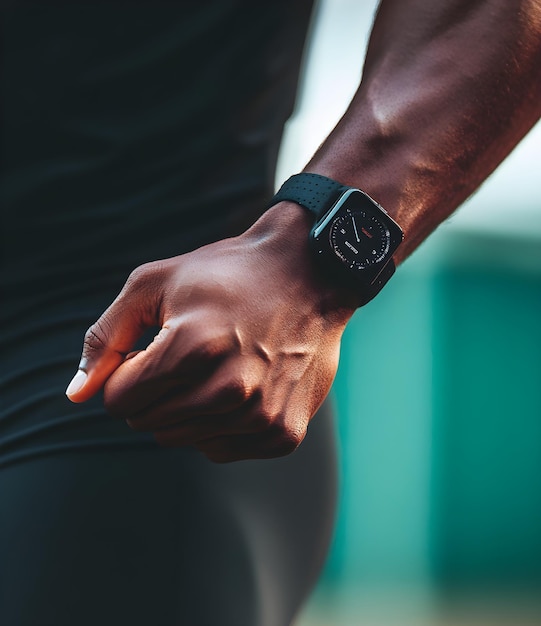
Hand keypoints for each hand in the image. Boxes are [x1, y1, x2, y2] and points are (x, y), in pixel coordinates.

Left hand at [66, 204, 355, 461]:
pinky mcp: (283, 433)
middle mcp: (230, 389)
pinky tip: (242, 384)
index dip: (127, 373)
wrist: (309, 275)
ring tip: (218, 365)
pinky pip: (220, 449)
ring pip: (182, 439)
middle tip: (189, 352)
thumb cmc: (226, 274)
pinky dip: (220, 422)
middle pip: (148, 422)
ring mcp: (261, 416)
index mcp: (192, 348)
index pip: (118, 400)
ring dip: (187, 406)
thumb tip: (75, 395)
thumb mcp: (154, 284)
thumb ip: (106, 339)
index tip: (152, 349)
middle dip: (154, 390)